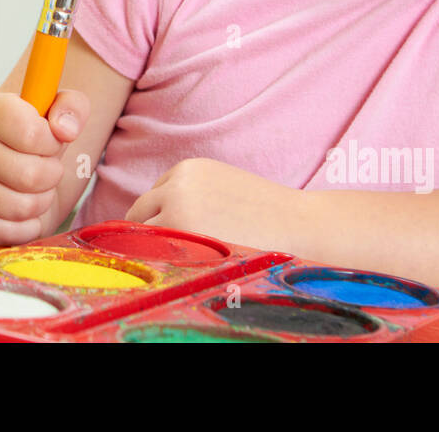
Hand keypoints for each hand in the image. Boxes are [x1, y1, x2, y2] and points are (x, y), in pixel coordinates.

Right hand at [0, 89, 89, 244]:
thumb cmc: (25, 134)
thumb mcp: (53, 110)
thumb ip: (72, 108)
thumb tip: (65, 131)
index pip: (33, 134)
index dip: (53, 143)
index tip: (48, 141)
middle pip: (31, 175)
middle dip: (51, 176)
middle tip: (46, 169)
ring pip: (21, 207)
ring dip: (41, 202)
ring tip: (35, 188)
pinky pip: (5, 233)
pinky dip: (26, 228)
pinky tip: (26, 213)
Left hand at [124, 158, 302, 251]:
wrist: (298, 224)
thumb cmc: (264, 212)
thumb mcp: (221, 185)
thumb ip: (190, 193)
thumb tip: (157, 219)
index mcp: (187, 169)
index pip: (155, 195)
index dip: (161, 217)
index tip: (173, 234)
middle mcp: (176, 185)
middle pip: (141, 213)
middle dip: (149, 233)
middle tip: (167, 254)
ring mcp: (176, 211)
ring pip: (144, 235)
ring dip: (154, 250)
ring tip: (180, 263)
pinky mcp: (183, 238)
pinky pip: (156, 254)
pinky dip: (161, 263)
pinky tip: (184, 269)